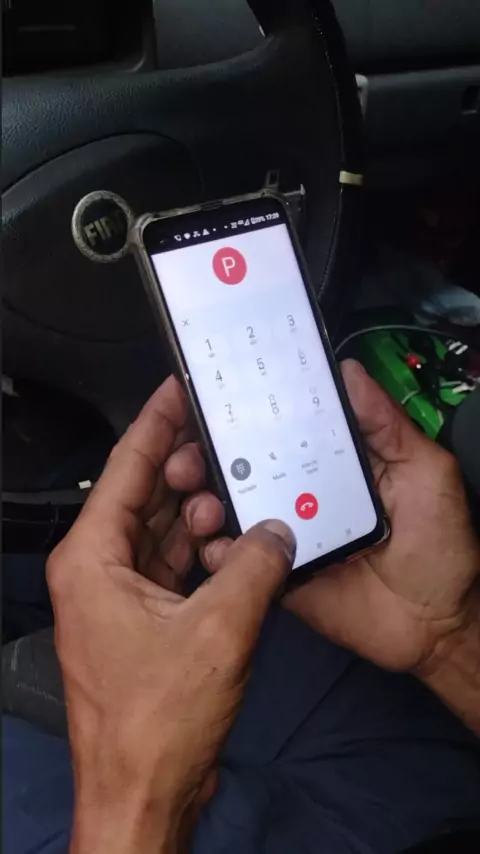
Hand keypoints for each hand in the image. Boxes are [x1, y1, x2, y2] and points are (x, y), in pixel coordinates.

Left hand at [47, 376, 294, 853]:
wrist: (144, 794)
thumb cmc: (156, 722)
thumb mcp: (219, 630)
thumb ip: (255, 567)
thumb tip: (277, 531)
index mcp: (92, 558)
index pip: (126, 469)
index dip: (155, 423)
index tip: (179, 389)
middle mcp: (97, 570)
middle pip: (144, 495)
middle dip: (186, 468)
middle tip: (226, 442)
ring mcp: (118, 596)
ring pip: (161, 530)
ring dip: (200, 512)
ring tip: (238, 491)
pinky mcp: (143, 621)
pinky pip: (173, 565)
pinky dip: (204, 551)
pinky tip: (236, 539)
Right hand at [203, 361, 479, 675]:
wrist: (436, 625)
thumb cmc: (439, 542)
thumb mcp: (424, 471)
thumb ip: (386, 425)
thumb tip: (348, 371)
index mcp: (333, 461)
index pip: (284, 428)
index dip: (249, 412)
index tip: (213, 395)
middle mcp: (303, 490)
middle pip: (246, 466)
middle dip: (208, 455)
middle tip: (186, 456)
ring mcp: (287, 532)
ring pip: (234, 509)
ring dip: (206, 500)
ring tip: (200, 502)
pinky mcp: (278, 572)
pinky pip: (241, 559)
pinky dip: (220, 551)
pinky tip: (216, 544)